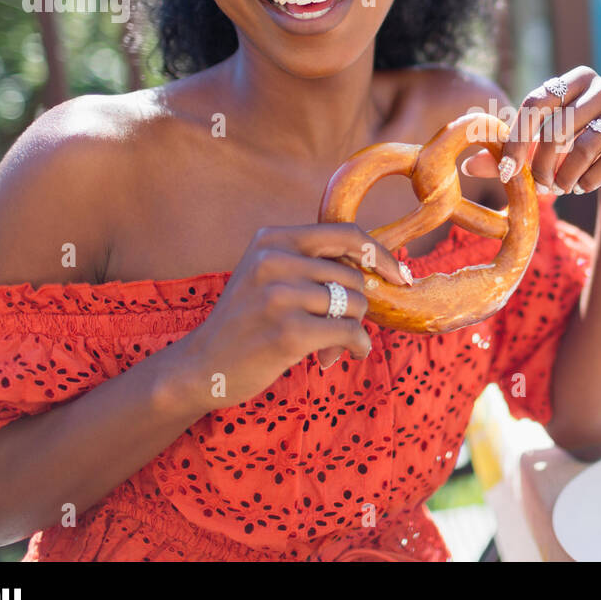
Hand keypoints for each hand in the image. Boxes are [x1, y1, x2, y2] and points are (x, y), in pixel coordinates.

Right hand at [176, 223, 409, 410]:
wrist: (201, 366)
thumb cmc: (247, 322)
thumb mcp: (269, 275)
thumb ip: (313, 264)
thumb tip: (379, 269)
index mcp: (273, 238)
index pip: (346, 234)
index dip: (379, 255)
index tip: (400, 275)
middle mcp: (274, 259)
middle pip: (353, 277)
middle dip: (354, 307)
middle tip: (336, 330)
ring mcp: (279, 295)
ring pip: (354, 304)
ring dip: (352, 329)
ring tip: (329, 345)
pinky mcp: (287, 332)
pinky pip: (349, 332)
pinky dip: (356, 346)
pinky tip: (338, 357)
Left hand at [461, 67, 600, 196]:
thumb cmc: (580, 151)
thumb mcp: (542, 151)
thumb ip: (508, 154)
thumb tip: (468, 167)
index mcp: (577, 79)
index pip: (537, 102)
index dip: (518, 139)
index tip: (506, 172)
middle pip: (559, 126)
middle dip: (543, 165)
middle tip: (541, 187)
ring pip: (586, 144)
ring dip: (568, 176)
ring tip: (565, 188)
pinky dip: (592, 179)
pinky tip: (586, 186)